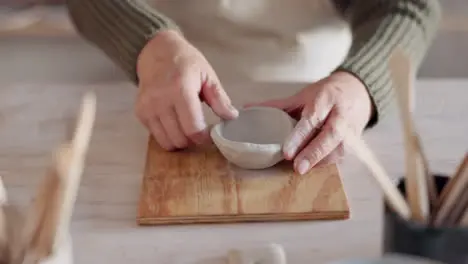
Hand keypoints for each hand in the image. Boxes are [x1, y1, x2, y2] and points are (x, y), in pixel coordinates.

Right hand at [135, 30, 238, 150]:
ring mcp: (147, 107)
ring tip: (186, 130)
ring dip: (179, 141)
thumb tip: (231, 117)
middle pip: (180, 138)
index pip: (193, 128)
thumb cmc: (185, 62)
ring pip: (166, 141)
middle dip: (192, 141)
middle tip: (199, 132)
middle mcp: (161, 100)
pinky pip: (155, 135)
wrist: (155, 51)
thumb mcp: (207, 75)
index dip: (204, 137)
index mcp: (180, 90)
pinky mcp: (140, 112)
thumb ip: (219, 98)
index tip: (209, 135)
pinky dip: (167, 135)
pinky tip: (174, 123)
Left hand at [246, 71, 373, 174]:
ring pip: (338, 149)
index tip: (286, 152)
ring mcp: (351, 130)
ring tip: (302, 169)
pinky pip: (341, 156)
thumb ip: (279, 106)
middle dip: (313, 153)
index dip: (299, 137)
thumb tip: (248, 109)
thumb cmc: (326, 93)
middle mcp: (341, 115)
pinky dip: (326, 162)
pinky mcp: (356, 142)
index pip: (312, 120)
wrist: (358, 91)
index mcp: (325, 99)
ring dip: (320, 161)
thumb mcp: (303, 95)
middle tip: (297, 168)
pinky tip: (313, 166)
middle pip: (329, 136)